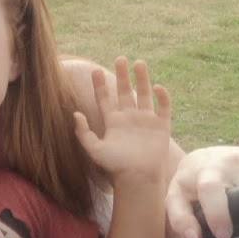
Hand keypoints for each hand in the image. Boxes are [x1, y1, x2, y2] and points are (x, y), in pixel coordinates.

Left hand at [72, 57, 171, 185]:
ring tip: (139, 63)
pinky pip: (163, 107)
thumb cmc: (116, 167)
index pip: (105, 99)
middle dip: (122, 76)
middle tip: (120, 59)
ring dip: (142, 79)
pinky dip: (162, 97)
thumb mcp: (95, 150)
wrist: (138, 179)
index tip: (95, 71)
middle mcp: (129, 119)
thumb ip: (84, 133)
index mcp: (113, 123)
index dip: (100, 86)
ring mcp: (146, 121)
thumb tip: (75, 114)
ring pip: (144, 94)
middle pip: (125, 92)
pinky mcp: (161, 126)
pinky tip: (157, 87)